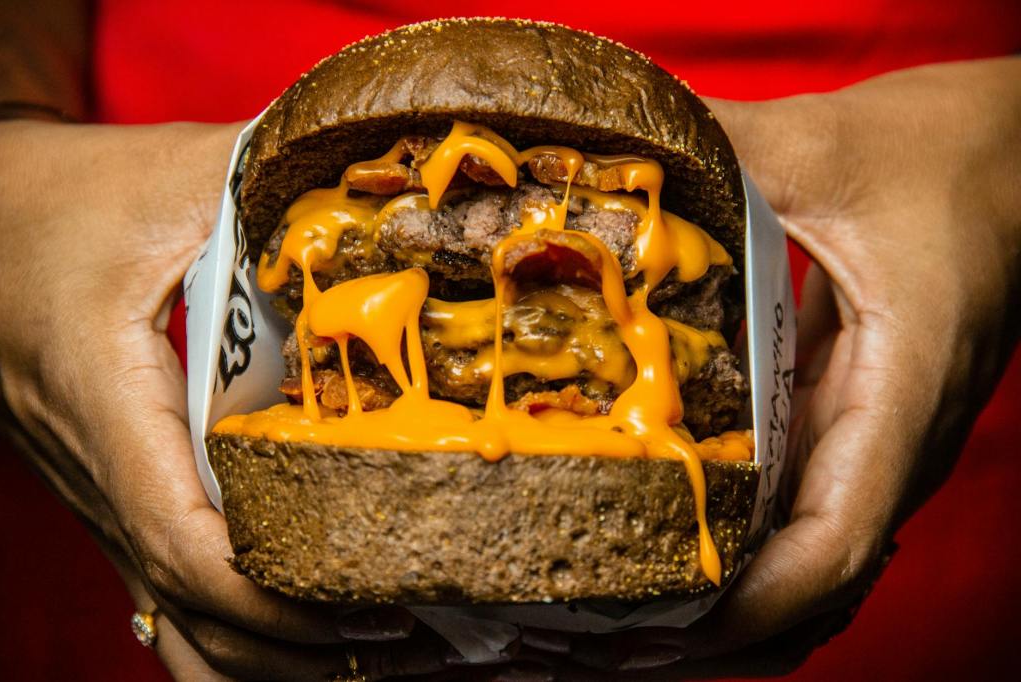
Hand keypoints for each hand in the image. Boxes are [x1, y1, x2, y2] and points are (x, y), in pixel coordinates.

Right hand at [0, 120, 450, 679]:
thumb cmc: (63, 199)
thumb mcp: (171, 176)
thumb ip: (272, 182)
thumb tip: (384, 185)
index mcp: (109, 402)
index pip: (183, 542)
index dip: (274, 597)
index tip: (369, 605)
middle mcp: (101, 470)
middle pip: (189, 606)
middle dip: (297, 644)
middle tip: (407, 634)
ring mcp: (104, 491)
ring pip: (172, 618)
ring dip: (267, 653)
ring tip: (372, 649)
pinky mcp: (118, 487)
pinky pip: (165, 588)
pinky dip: (230, 629)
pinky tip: (298, 633)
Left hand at [493, 57, 1020, 678]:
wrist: (1015, 153)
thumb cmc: (953, 155)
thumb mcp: (826, 146)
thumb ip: (717, 150)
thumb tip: (598, 154)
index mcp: (903, 390)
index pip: (835, 544)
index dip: (750, 606)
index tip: (660, 630)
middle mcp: (891, 436)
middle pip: (811, 583)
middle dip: (714, 629)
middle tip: (604, 642)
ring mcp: (872, 434)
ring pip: (807, 560)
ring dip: (727, 603)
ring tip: (621, 618)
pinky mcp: (851, 415)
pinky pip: (799, 510)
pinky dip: (743, 548)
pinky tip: (672, 545)